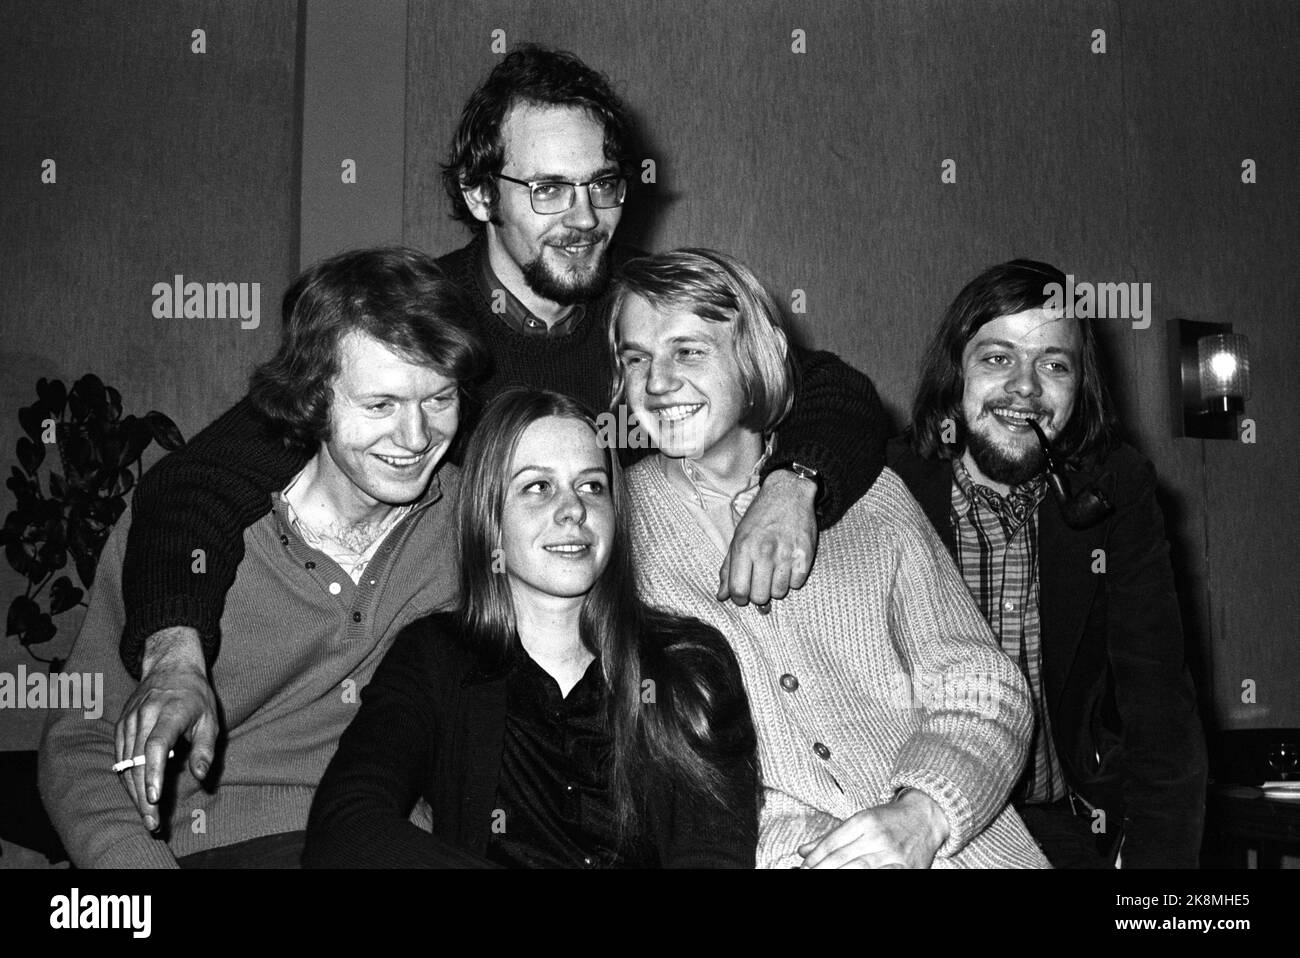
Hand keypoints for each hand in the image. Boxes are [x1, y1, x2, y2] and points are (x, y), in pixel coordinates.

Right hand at [114, 627, 218, 830]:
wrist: (170, 667)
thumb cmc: (196, 697)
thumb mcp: (210, 718)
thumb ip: (205, 748)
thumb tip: (200, 776)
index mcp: (170, 712)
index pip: (156, 745)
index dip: (154, 773)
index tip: (155, 798)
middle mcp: (145, 716)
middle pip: (139, 761)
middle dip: (144, 795)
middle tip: (153, 822)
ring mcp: (129, 721)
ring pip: (126, 763)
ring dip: (134, 793)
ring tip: (147, 817)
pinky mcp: (121, 727)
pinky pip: (121, 758)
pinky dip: (128, 779)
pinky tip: (138, 796)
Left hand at [717, 469, 817, 607]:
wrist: (788, 494)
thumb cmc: (760, 517)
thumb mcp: (738, 537)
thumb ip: (728, 568)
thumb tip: (721, 596)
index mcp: (744, 547)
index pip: (739, 590)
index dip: (739, 599)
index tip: (742, 596)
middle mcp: (764, 552)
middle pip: (759, 597)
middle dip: (758, 595)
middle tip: (759, 583)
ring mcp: (786, 554)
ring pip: (779, 593)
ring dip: (775, 587)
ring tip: (774, 572)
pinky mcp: (805, 555)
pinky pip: (797, 584)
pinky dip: (792, 580)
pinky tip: (788, 566)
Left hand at [797, 790, 949, 868]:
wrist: (926, 817)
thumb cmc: (889, 820)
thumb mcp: (860, 820)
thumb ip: (832, 837)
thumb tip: (803, 851)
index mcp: (864, 820)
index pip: (831, 843)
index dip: (813, 859)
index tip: (801, 868)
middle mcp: (878, 835)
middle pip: (841, 858)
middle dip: (820, 869)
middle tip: (807, 875)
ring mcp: (893, 853)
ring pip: (858, 868)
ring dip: (837, 875)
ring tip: (821, 879)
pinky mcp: (906, 867)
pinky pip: (881, 875)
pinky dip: (864, 878)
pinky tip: (852, 879)